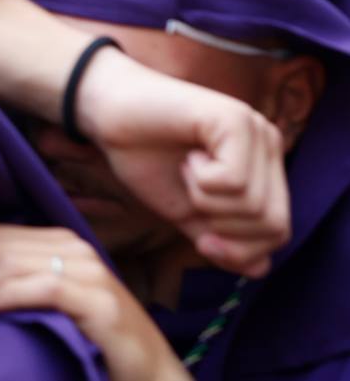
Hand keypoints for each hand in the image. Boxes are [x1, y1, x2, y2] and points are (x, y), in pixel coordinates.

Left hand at [0, 224, 189, 380]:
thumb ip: (15, 284)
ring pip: (13, 263)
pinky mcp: (100, 302)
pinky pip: (46, 286)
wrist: (152, 376)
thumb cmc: (90, 343)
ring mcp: (90, 272)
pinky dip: (9, 294)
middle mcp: (73, 248)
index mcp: (58, 242)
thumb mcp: (47, 306)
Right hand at [77, 49, 289, 276]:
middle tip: (192, 199)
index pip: (278, 232)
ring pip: (253, 205)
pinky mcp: (235, 120)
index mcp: (262, 168)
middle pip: (273, 224)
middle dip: (225, 231)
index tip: (202, 240)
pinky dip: (201, 182)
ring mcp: (256, 130)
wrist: (107, 115)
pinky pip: (234, 181)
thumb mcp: (187, 211)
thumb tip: (259, 270)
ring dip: (206, 201)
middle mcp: (269, 145)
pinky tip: (188, 157)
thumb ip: (221, 239)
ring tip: (187, 170)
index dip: (240, 251)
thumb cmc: (143, 156)